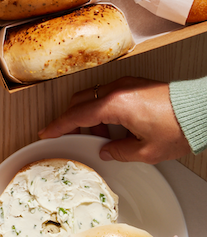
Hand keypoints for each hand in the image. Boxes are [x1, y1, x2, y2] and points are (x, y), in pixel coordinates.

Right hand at [39, 76, 189, 163]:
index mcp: (115, 105)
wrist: (201, 111)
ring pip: (93, 96)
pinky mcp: (135, 84)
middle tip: (74, 136)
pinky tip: (115, 125)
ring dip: (90, 114)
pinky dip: (104, 108)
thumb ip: (119, 152)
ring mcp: (126, 84)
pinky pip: (108, 94)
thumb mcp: (146, 152)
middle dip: (72, 119)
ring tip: (102, 135)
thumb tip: (107, 150)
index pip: (77, 116)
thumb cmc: (178, 127)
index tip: (46, 132)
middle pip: (80, 102)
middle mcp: (117, 90)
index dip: (58, 126)